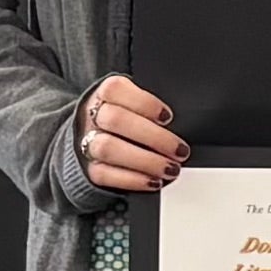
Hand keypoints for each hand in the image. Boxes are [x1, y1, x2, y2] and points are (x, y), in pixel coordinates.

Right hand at [78, 75, 185, 192]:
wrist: (96, 135)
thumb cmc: (128, 116)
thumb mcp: (138, 102)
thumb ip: (153, 108)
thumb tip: (184, 121)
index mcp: (107, 94)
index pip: (116, 89)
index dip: (144, 103)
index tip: (168, 117)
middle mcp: (94, 116)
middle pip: (116, 120)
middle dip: (153, 137)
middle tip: (179, 150)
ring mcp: (87, 142)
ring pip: (108, 148)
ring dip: (145, 161)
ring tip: (170, 169)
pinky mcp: (89, 168)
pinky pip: (104, 175)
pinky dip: (132, 180)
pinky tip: (153, 181)